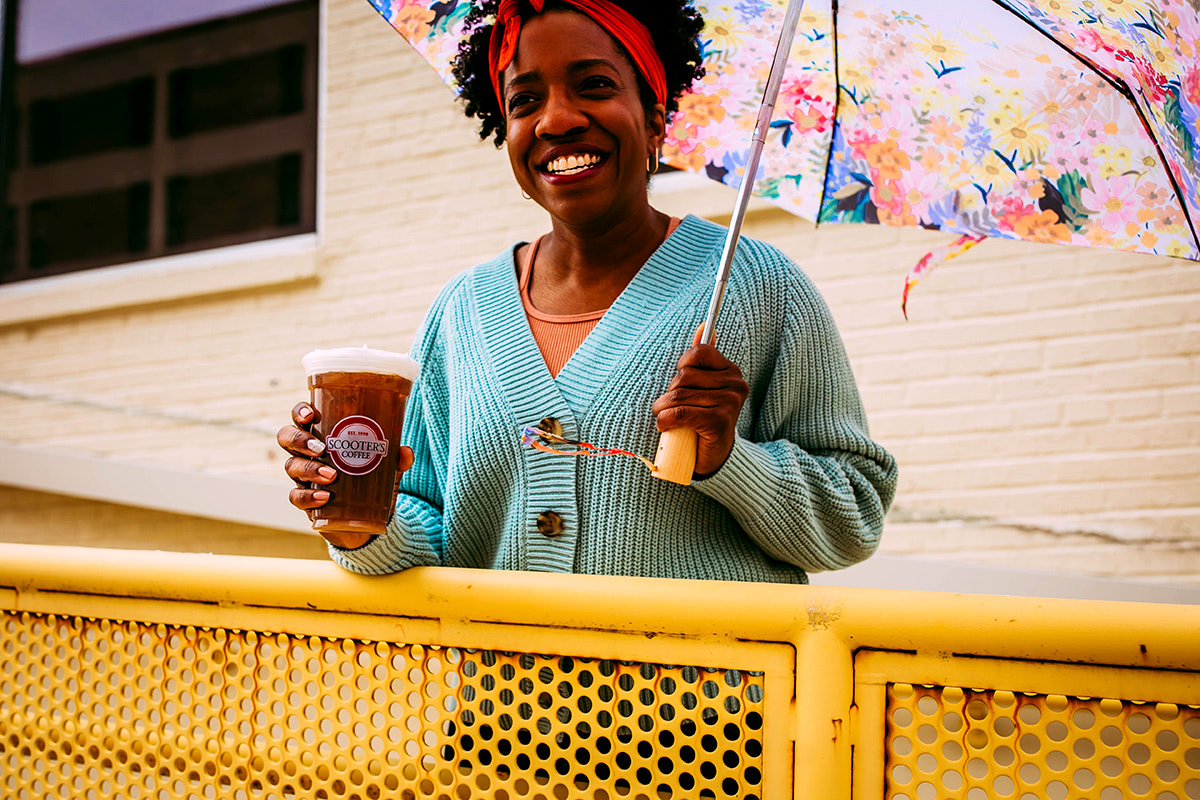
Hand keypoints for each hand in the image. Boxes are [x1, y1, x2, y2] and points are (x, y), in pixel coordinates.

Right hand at [277, 401, 413, 547]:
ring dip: (308, 468)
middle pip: (287, 437)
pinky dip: (308, 497)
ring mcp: (302, 476)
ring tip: (331, 475)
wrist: (365, 517)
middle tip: (320, 448)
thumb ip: (395, 459)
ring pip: (290, 465)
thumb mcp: (386, 468)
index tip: (311, 415)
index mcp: (322, 435)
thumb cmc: (371, 480)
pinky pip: (296, 496)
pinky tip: (324, 497)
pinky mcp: (305, 500)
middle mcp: (306, 453)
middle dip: (299, 439)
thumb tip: (405, 451)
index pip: (302, 417)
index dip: (300, 412)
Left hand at [651, 329, 748, 476]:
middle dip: (669, 392)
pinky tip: (665, 426)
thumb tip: (703, 326)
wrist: (714, 458)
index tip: (681, 384)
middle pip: (684, 376)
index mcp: (731, 372)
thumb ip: (703, 359)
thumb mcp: (702, 387)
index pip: (698, 353)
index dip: (682, 367)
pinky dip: (665, 420)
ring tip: (665, 418)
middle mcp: (735, 384)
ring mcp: (729, 403)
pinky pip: (680, 413)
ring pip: (678, 396)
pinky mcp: (719, 422)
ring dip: (662, 409)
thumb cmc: (702, 420)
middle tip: (671, 408)